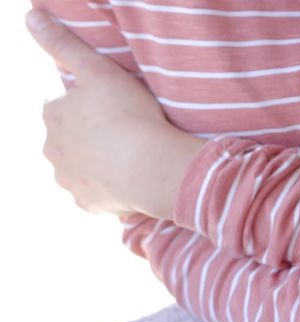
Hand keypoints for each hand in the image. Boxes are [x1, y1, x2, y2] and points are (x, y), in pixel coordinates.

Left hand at [27, 9, 201, 218]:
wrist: (150, 167)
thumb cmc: (128, 115)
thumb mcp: (98, 70)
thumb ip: (63, 45)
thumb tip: (30, 16)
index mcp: (52, 117)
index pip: (62, 108)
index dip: (86, 107)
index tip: (111, 109)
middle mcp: (52, 151)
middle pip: (67, 141)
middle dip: (87, 138)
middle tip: (122, 133)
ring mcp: (69, 180)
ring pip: (79, 168)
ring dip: (96, 164)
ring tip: (128, 158)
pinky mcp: (88, 204)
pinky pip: (96, 195)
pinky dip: (109, 189)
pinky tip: (127, 181)